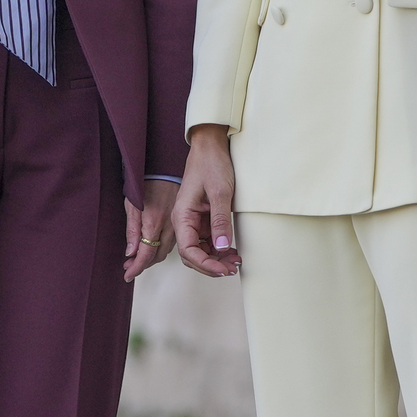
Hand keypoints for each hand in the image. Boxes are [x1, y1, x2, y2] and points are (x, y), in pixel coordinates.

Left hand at [123, 191, 176, 282]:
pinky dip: (161, 248)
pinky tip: (153, 247)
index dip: (136, 268)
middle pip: (157, 256)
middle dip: (143, 265)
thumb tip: (131, 252)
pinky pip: (172, 242)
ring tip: (138, 259)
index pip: (146, 254)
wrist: (165, 169)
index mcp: (154, 222)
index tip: (128, 275)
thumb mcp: (132, 204)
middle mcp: (169, 226)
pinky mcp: (180, 222)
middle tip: (130, 267)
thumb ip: (132, 230)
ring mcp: (177, 225)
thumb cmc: (147, 182)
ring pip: (165, 251)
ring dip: (152, 258)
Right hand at [174, 125, 240, 277]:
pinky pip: (207, 240)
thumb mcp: (220, 193)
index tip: (223, 269)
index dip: (205, 264)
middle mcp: (183, 221)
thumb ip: (221, 221)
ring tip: (235, 261)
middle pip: (192, 255)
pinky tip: (232, 250)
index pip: (188, 251)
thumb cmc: (211, 164)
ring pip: (200, 250)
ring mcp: (193, 221)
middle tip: (232, 268)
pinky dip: (218, 249)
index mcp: (182, 216)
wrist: (210, 147)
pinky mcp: (202, 218)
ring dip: (216, 259)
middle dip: (211, 265)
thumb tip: (222, 247)